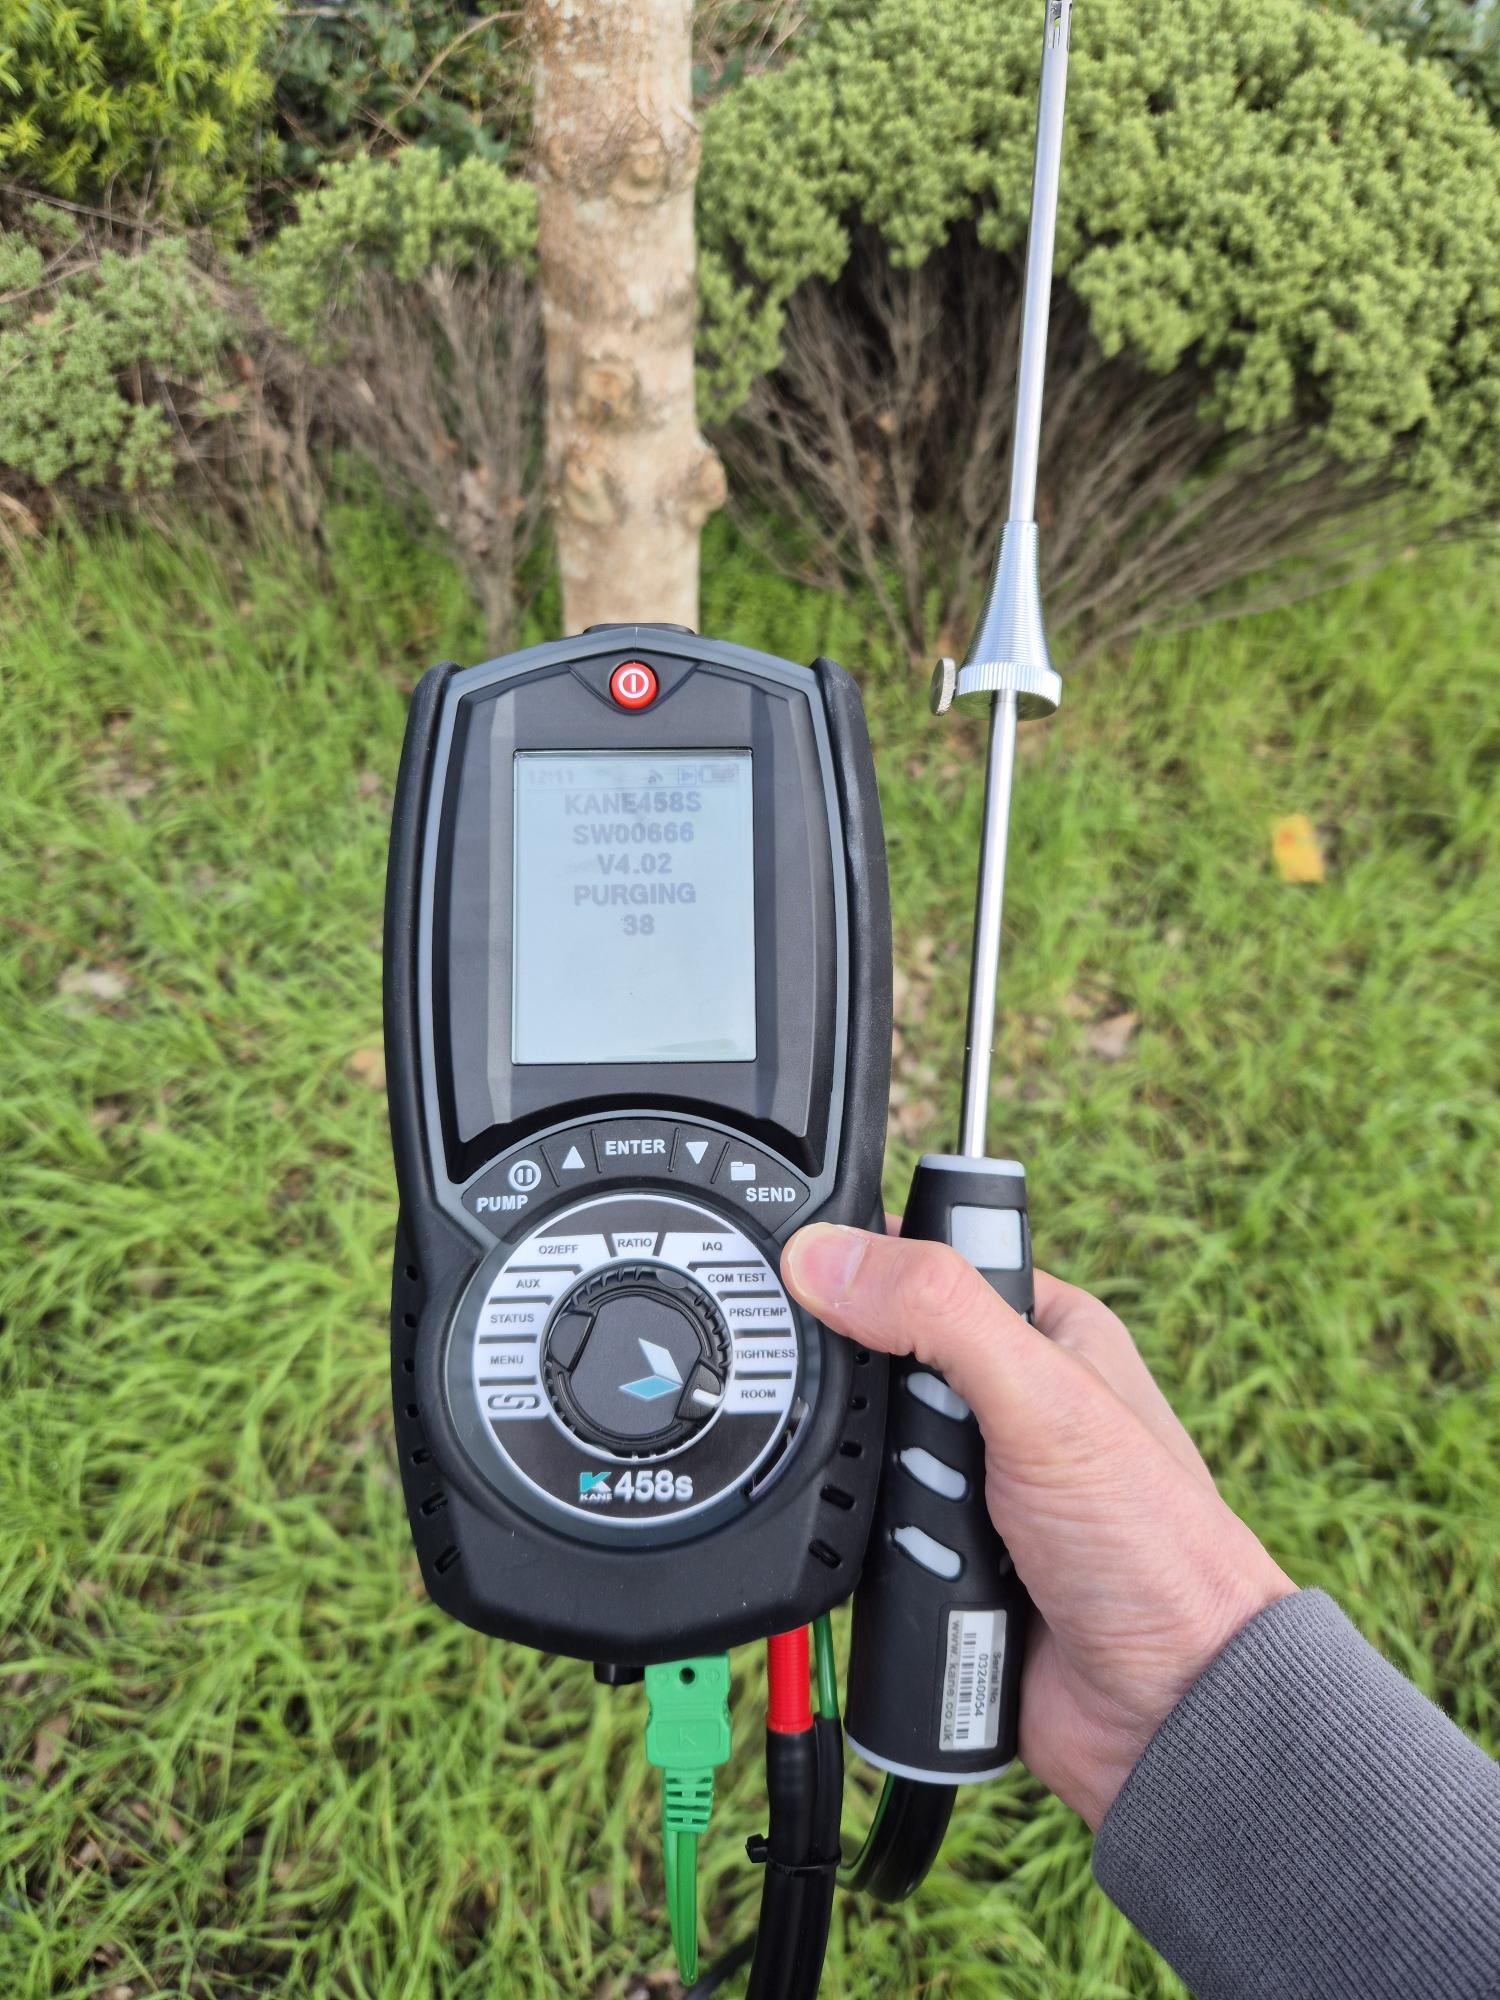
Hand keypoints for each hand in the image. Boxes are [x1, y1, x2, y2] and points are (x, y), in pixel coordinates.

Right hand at [781, 1223, 1295, 1828]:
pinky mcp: (945, 1558)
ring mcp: (974, 1485)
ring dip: (893, 1507)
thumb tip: (827, 1256)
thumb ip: (938, 1314)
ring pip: (866, 1461)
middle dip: (887, 1428)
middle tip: (934, 1459)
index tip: (814, 1285)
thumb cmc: (1157, 1551)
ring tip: (949, 1539)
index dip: (870, 1272)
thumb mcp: (1043, 1401)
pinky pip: (867, 1540)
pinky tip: (924, 1576)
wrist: (1169, 1718)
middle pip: (879, 1373)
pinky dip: (882, 1563)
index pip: (927, 1264)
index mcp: (1044, 1332)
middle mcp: (1007, 1402)